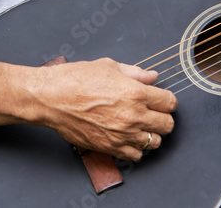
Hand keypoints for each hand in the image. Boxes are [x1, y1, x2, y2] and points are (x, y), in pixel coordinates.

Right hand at [31, 58, 175, 160]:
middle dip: (163, 117)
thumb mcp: (108, 66)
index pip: (169, 102)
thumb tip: (152, 77)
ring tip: (141, 126)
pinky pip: (136, 155)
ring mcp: (122, 134)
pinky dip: (136, 148)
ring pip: (154, 142)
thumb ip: (135, 73)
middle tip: (154, 112)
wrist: (51, 98)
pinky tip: (128, 137)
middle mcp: (132, 116)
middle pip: (167, 125)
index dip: (167, 100)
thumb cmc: (75, 79)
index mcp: (135, 93)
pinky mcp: (110, 147)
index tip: (162, 99)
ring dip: (151, 134)